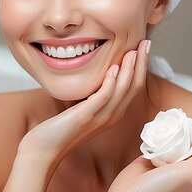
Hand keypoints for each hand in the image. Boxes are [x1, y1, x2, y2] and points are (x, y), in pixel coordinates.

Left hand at [19, 39, 151, 165]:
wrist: (45, 148)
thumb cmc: (61, 127)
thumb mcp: (83, 108)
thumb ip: (93, 95)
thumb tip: (99, 75)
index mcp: (113, 113)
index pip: (134, 87)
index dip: (141, 66)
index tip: (144, 47)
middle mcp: (111, 116)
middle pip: (134, 87)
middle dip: (141, 63)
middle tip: (146, 43)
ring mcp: (100, 118)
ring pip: (123, 91)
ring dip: (129, 69)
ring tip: (133, 51)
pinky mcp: (85, 117)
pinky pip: (103, 98)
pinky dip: (111, 83)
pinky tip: (113, 68)